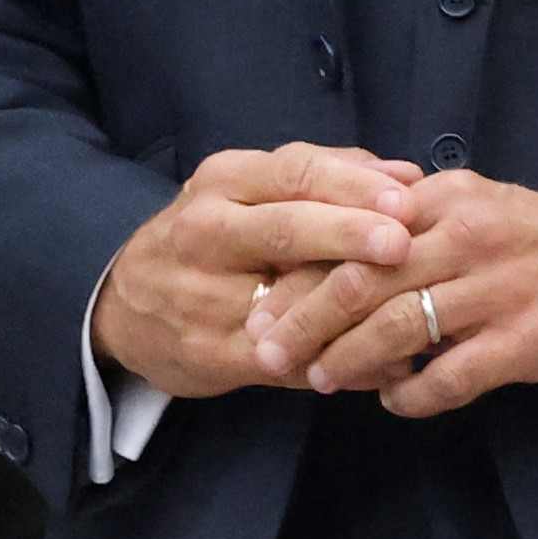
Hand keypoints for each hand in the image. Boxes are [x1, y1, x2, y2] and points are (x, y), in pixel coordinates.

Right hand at [89, 145, 414, 402]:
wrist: (123, 302)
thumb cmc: (210, 237)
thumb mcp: (247, 190)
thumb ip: (324, 177)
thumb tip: (406, 175)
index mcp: (223, 182)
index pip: (292, 174)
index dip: (352, 186)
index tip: (407, 198)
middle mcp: (207, 232)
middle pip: (285, 230)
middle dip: (349, 235)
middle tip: (404, 244)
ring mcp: (204, 295)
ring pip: (286, 300)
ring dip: (354, 309)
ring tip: (413, 311)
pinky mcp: (211, 352)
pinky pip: (286, 359)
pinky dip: (340, 362)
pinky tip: (386, 364)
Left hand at [267, 176, 537, 414]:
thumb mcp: (478, 207)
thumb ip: (413, 224)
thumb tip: (334, 252)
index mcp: (446, 200)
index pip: (351, 233)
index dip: (298, 273)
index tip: (257, 302)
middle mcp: (466, 238)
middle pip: (361, 280)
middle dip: (304, 321)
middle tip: (266, 352)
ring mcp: (497, 291)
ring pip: (398, 328)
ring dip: (348, 361)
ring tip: (320, 381)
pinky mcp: (526, 341)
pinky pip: (452, 375)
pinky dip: (413, 395)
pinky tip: (395, 403)